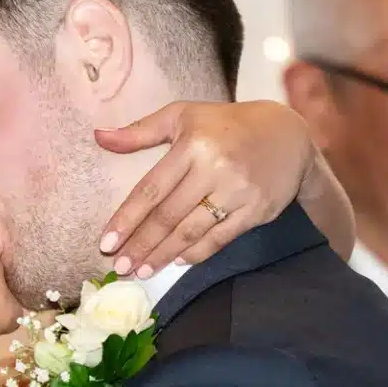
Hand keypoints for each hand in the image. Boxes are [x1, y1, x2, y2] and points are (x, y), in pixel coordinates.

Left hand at [96, 100, 318, 278]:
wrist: (288, 135)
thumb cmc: (226, 125)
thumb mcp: (184, 115)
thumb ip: (141, 131)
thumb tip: (99, 137)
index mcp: (193, 144)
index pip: (151, 189)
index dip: (127, 219)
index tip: (106, 242)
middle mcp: (214, 169)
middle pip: (168, 216)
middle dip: (141, 244)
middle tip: (120, 265)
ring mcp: (237, 192)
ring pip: (191, 232)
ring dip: (163, 255)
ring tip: (142, 271)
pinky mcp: (255, 211)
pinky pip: (219, 239)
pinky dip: (196, 253)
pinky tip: (176, 262)